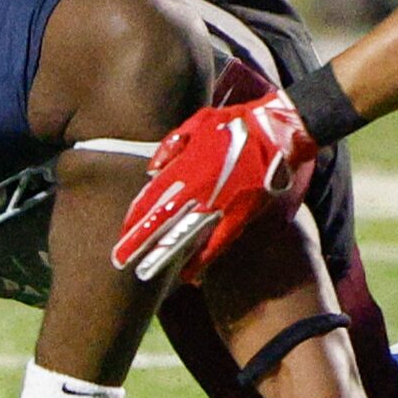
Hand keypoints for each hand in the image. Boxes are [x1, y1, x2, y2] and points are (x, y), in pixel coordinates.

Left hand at [111, 83, 315, 286]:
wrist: (277, 131)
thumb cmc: (237, 122)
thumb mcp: (199, 121)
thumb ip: (172, 144)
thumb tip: (151, 169)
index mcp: (186, 166)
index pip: (152, 197)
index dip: (135, 216)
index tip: (121, 232)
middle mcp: (198, 189)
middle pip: (162, 219)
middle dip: (139, 241)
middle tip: (119, 260)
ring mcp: (220, 204)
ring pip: (185, 234)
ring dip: (164, 254)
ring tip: (145, 272)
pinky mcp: (241, 215)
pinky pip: (217, 244)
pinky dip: (202, 261)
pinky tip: (187, 276)